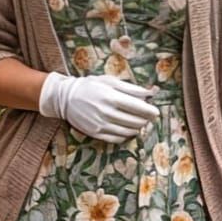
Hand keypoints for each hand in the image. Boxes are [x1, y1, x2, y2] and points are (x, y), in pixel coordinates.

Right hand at [38, 72, 159, 143]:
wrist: (66, 98)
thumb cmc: (90, 86)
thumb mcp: (110, 81)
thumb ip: (131, 88)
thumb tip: (150, 93)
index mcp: (112, 97)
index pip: (139, 108)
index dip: (151, 111)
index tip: (156, 112)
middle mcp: (107, 113)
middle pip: (136, 121)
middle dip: (145, 119)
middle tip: (147, 116)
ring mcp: (101, 125)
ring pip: (129, 132)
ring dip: (137, 128)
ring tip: (138, 122)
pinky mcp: (96, 134)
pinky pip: (117, 139)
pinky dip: (126, 136)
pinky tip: (127, 129)